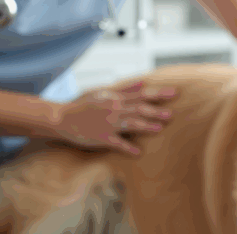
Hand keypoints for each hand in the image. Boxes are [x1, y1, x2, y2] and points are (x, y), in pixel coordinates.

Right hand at [52, 81, 174, 155]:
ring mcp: (107, 124)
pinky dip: (127, 148)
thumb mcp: (104, 92)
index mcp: (115, 98)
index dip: (158, 94)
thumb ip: (125, 89)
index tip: (174, 93)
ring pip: (130, 123)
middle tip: (171, 114)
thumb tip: (144, 83)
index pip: (142, 94)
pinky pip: (116, 143)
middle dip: (156, 111)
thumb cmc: (83, 105)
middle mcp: (114, 109)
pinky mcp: (101, 138)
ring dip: (146, 126)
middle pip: (139, 109)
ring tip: (159, 128)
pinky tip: (138, 152)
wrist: (61, 118)